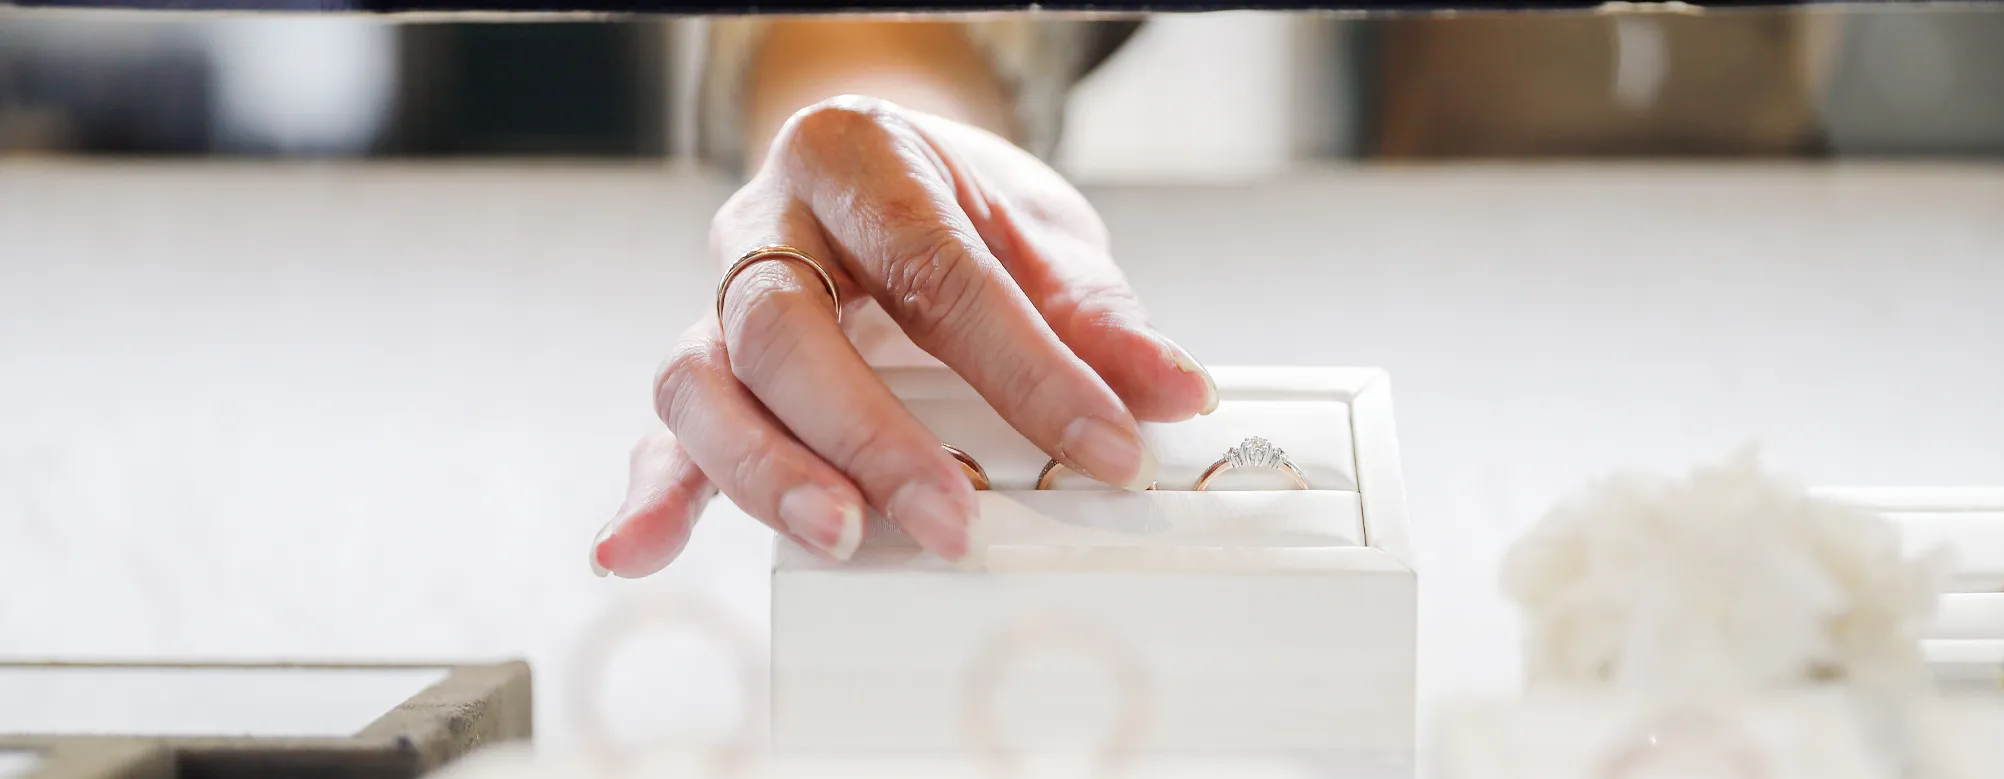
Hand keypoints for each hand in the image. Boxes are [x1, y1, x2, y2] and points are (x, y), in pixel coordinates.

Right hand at [592, 96, 1215, 577]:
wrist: (873, 169)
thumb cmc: (955, 205)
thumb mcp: (1038, 232)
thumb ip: (1095, 314)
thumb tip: (1171, 395)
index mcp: (860, 159)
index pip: (940, 270)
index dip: (1028, 369)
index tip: (1106, 448)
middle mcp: (770, 224)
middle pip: (790, 327)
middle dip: (870, 433)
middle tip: (950, 519)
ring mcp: (720, 296)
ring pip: (707, 378)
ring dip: (766, 469)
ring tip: (836, 535)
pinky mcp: (703, 365)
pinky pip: (666, 431)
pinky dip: (653, 495)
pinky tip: (634, 550)